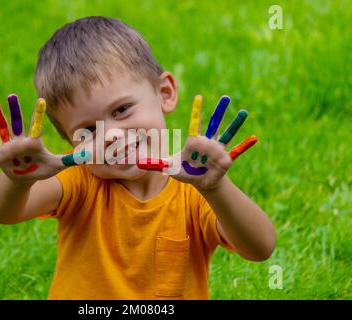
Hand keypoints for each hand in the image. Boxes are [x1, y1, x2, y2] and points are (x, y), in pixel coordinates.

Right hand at [0, 94, 90, 183]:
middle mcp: (20, 141)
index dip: (38, 113)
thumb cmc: (41, 169)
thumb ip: (70, 160)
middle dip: (15, 110)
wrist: (25, 179)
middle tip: (12, 95)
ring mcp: (9, 147)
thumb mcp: (56, 166)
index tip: (41, 100)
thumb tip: (88, 156)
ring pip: (3, 129)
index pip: (37, 125)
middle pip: (18, 123)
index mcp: (33, 141)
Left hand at [137, 95, 256, 189]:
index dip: (197, 111)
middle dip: (219, 110)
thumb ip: (156, 164)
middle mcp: (208, 141)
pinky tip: (254, 137)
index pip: (196, 123)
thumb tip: (138, 162)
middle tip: (225, 97)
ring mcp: (218, 149)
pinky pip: (236, 151)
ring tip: (243, 112)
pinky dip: (244, 145)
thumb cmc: (186, 173)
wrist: (201, 183)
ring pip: (227, 133)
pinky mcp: (226, 160)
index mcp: (195, 141)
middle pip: (214, 123)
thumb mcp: (170, 168)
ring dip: (235, 123)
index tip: (199, 98)